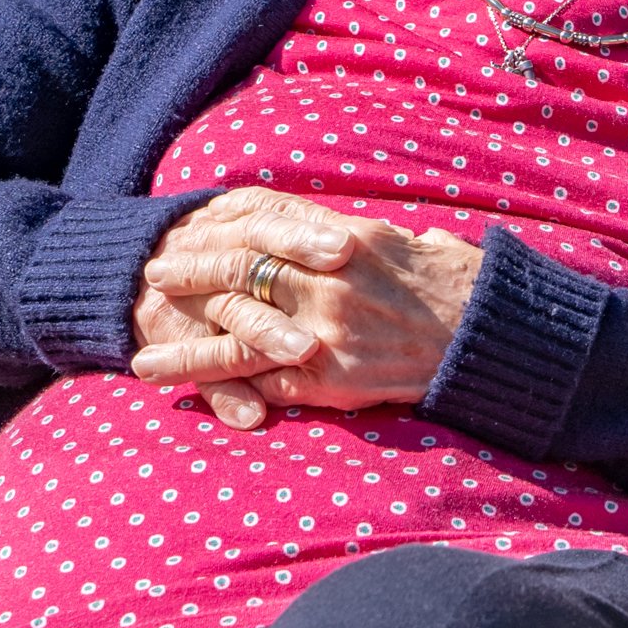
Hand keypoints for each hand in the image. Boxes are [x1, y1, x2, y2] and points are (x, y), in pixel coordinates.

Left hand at [129, 188, 482, 430]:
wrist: (485, 333)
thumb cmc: (449, 281)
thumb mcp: (397, 239)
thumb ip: (344, 237)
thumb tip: (307, 230)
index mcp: (341, 240)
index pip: (260, 230)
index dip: (215, 237)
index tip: (181, 239)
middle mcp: (326, 282)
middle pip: (237, 278)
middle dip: (188, 283)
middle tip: (149, 285)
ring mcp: (324, 333)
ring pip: (237, 340)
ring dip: (187, 353)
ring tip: (142, 363)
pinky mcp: (332, 379)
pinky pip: (268, 384)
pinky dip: (229, 391)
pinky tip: (195, 398)